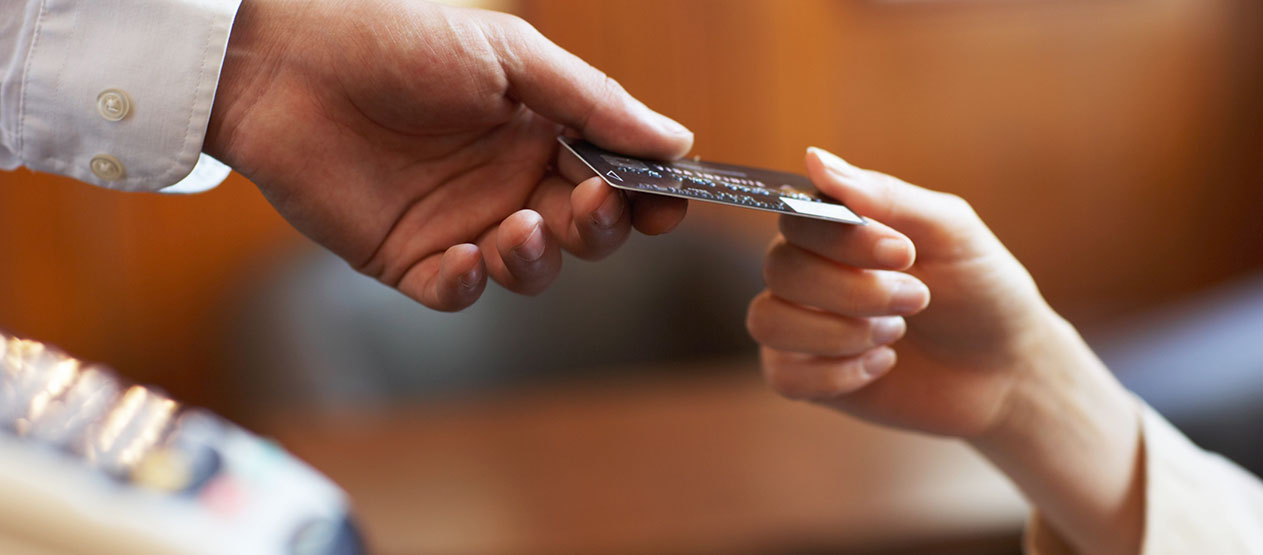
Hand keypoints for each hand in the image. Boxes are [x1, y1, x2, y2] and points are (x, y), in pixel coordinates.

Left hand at [205, 0, 692, 310]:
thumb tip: (679, 139)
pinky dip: (468, 285)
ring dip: (538, 258)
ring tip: (516, 227)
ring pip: (528, 269)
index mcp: (542, 131)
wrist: (287, 64)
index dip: (649, 195)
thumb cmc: (400, 41)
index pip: (616, 176)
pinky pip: (455, 292)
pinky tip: (464, 257)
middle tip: (592, 203)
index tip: (669, 202)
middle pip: (583, 230)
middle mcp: (510, 182)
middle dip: (601, 226)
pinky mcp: (408, 259)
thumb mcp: (508, 56)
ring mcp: (461, 223)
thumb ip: (591, 101)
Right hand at [747, 147, 1059, 436]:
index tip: (904, 252)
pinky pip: (781, 375)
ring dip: (838, 332)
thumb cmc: (981, 289)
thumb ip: (884, 195)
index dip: (840, 239)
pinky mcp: (807, 377)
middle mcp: (809, 272)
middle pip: (779, 268)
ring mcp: (803, 326)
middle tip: (917, 299)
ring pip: (766, 320)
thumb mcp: (949, 230)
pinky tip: (882, 366)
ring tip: (896, 335)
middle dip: (853, 290)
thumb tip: (814, 158)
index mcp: (836, 228)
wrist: (1007, 368)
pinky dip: (835, 374)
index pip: (795, 218)